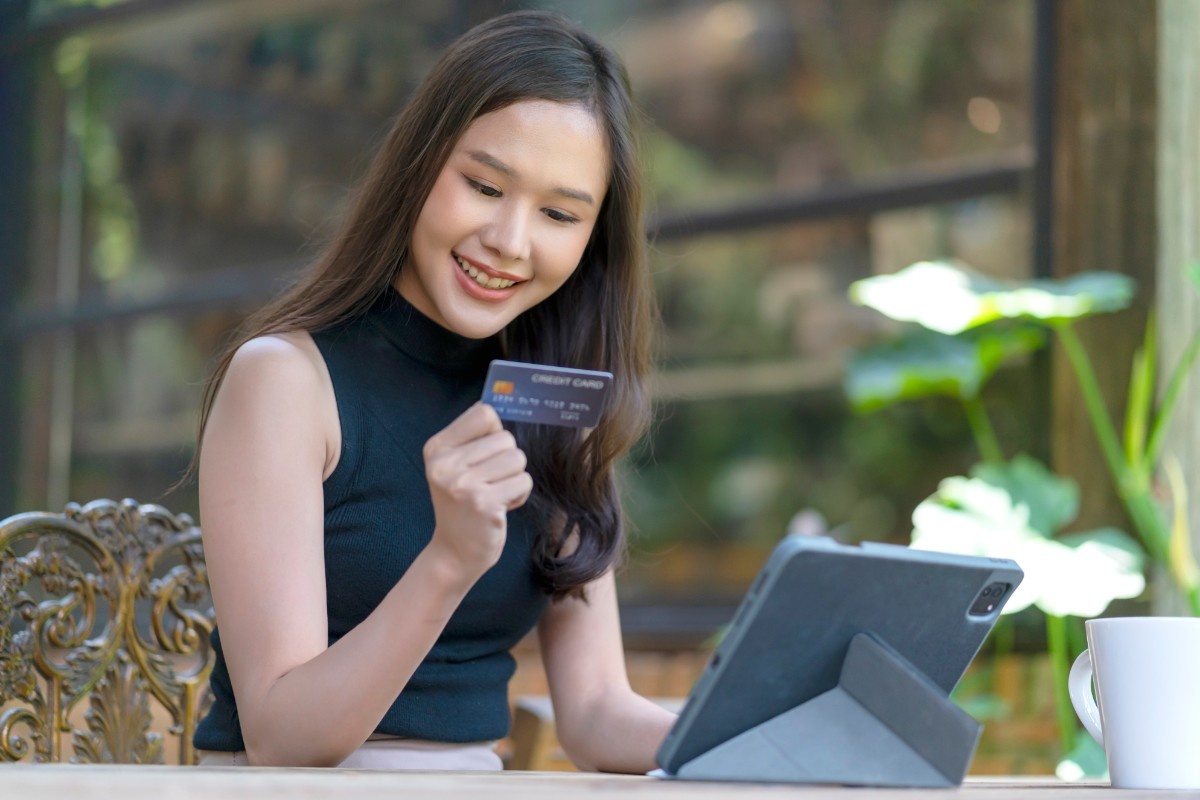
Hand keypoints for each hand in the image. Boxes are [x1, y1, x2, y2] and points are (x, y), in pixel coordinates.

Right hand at [422, 403, 532, 581]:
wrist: (454, 552)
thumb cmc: (463, 503)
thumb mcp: (456, 466)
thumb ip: (475, 437)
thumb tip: (501, 399)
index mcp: (437, 447)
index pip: (484, 413)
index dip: (495, 433)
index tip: (485, 455)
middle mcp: (445, 463)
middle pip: (506, 437)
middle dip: (507, 461)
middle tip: (489, 483)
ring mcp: (463, 484)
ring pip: (517, 458)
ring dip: (514, 478)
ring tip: (495, 494)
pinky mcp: (484, 503)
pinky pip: (523, 481)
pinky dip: (519, 494)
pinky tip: (501, 507)